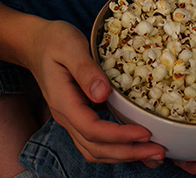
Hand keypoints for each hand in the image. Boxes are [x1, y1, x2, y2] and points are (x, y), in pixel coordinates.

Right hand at [23, 19, 164, 163]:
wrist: (36, 43)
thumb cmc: (54, 41)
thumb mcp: (70, 47)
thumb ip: (85, 70)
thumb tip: (103, 94)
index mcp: (64, 102)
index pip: (92, 130)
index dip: (119, 135)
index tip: (145, 133)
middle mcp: (67, 117)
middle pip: (96, 148)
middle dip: (128, 152)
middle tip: (158, 151)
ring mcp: (72, 119)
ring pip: (95, 150)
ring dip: (124, 155)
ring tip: (153, 154)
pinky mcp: (80, 116)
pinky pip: (97, 141)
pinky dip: (117, 147)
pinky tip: (137, 144)